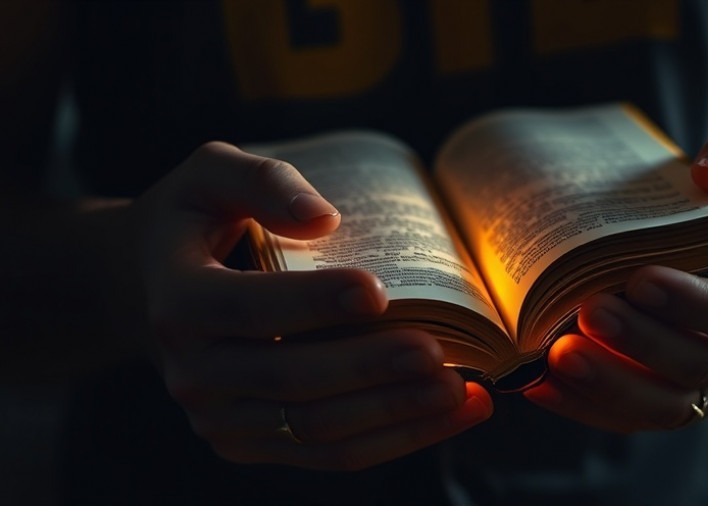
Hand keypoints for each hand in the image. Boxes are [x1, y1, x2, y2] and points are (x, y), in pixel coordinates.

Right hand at [131, 142, 491, 468]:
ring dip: (392, 415)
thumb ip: (261, 181)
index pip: (247, 306)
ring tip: (460, 392)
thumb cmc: (195, 222)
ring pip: (314, 429)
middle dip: (368, 369)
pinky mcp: (248, 441)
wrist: (149, 290)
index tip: (379, 289)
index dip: (312, 302)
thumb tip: (324, 217)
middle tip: (438, 352)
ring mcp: (219, 415)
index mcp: (178, 299)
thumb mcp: (210, 175)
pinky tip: (447, 415)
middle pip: (288, 380)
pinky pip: (324, 452)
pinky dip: (391, 439)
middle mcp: (191, 370)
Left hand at [525, 114, 707, 431]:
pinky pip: (633, 416)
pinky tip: (540, 384)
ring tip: (555, 357)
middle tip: (586, 310)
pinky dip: (587, 405)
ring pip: (665, 407)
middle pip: (699, 368)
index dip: (693, 305)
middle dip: (639, 343)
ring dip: (608, 386)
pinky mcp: (680, 396)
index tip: (640, 279)